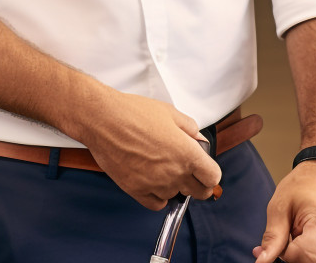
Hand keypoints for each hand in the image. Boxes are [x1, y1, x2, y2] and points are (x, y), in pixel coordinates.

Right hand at [77, 89, 221, 209]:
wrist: (103, 120)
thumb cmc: (133, 112)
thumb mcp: (168, 112)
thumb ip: (190, 128)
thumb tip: (198, 139)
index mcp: (186, 153)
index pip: (212, 177)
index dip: (210, 172)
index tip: (204, 168)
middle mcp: (174, 173)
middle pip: (200, 193)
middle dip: (198, 182)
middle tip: (188, 170)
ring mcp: (155, 185)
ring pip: (176, 196)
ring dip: (174, 185)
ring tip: (161, 166)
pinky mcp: (137, 191)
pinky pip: (157, 203)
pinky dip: (158, 195)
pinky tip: (152, 179)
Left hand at [253, 161, 315, 262]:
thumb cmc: (302, 185)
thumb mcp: (280, 205)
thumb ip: (273, 236)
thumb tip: (261, 261)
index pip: (308, 255)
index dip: (289, 255)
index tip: (281, 243)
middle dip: (298, 259)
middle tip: (289, 239)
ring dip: (309, 259)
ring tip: (301, 236)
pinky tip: (310, 239)